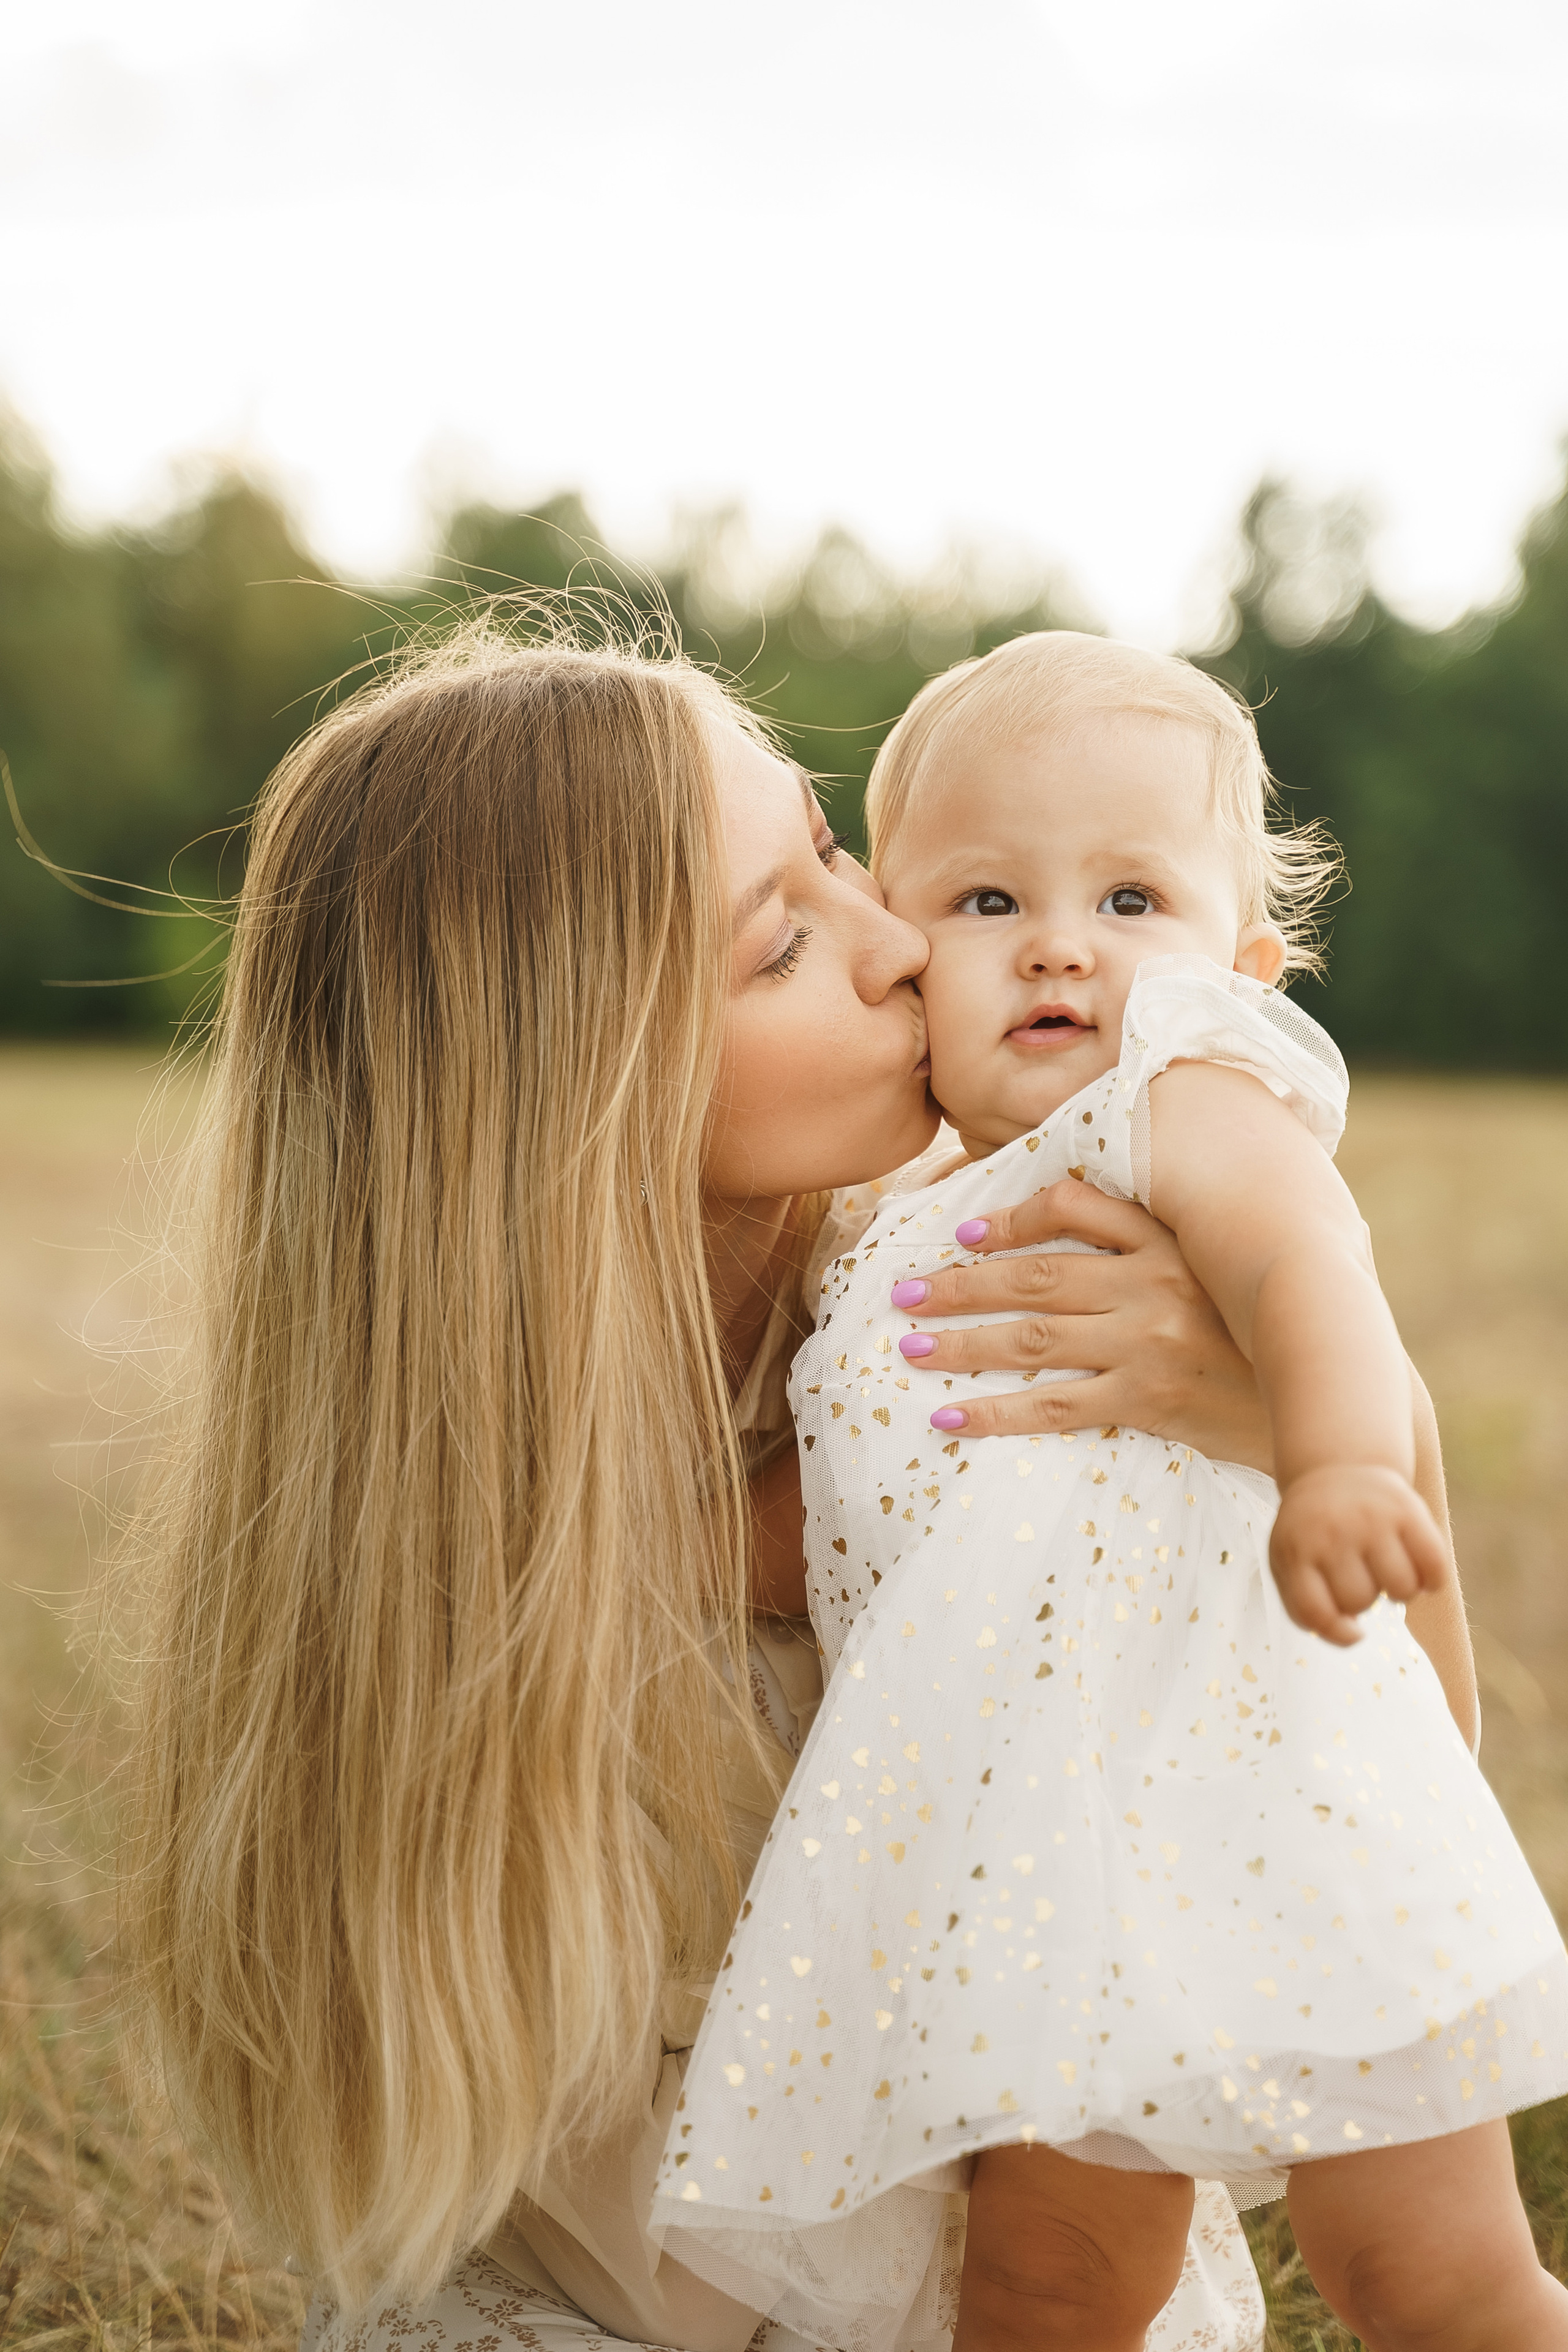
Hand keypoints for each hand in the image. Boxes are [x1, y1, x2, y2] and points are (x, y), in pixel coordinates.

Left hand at [889, 1178, 1271, 1462]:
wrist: (1318, 1397)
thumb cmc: (1258, 1330)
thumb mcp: (1216, 1263)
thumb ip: (1156, 1238)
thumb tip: (1074, 1216)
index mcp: (1168, 1240)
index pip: (1074, 1208)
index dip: (1011, 1218)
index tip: (964, 1234)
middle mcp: (1152, 1284)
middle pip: (1034, 1278)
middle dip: (960, 1285)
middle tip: (901, 1293)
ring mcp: (1148, 1343)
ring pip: (1033, 1338)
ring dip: (963, 1342)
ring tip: (911, 1348)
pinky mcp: (1148, 1399)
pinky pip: (1056, 1405)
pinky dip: (998, 1411)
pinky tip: (951, 1416)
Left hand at [1270, 1463, 1449, 1645]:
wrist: (1335, 1470)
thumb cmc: (1312, 1533)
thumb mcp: (1290, 1563)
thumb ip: (1306, 1608)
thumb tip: (1353, 1635)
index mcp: (1295, 1549)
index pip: (1315, 1611)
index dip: (1337, 1632)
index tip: (1354, 1632)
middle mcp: (1332, 1531)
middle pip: (1360, 1601)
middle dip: (1362, 1598)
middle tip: (1357, 1572)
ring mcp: (1371, 1518)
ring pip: (1401, 1589)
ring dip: (1398, 1590)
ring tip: (1384, 1568)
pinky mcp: (1407, 1508)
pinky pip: (1434, 1567)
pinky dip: (1431, 1579)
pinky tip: (1416, 1565)